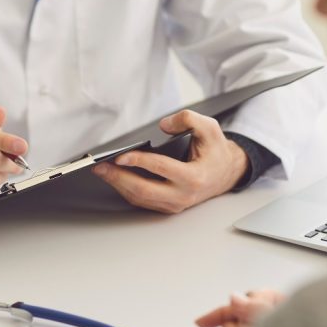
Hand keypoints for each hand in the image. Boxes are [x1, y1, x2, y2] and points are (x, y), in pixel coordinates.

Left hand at [91, 110, 248, 213]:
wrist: (226, 173)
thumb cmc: (215, 151)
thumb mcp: (209, 128)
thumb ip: (188, 120)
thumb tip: (163, 125)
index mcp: (194, 177)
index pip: (161, 169)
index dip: (139, 161)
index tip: (120, 155)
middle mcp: (183, 195)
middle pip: (144, 190)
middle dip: (119, 178)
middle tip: (101, 167)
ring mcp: (174, 204)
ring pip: (140, 198)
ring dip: (118, 185)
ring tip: (102, 171)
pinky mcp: (167, 207)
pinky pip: (142, 201)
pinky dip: (126, 190)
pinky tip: (114, 178)